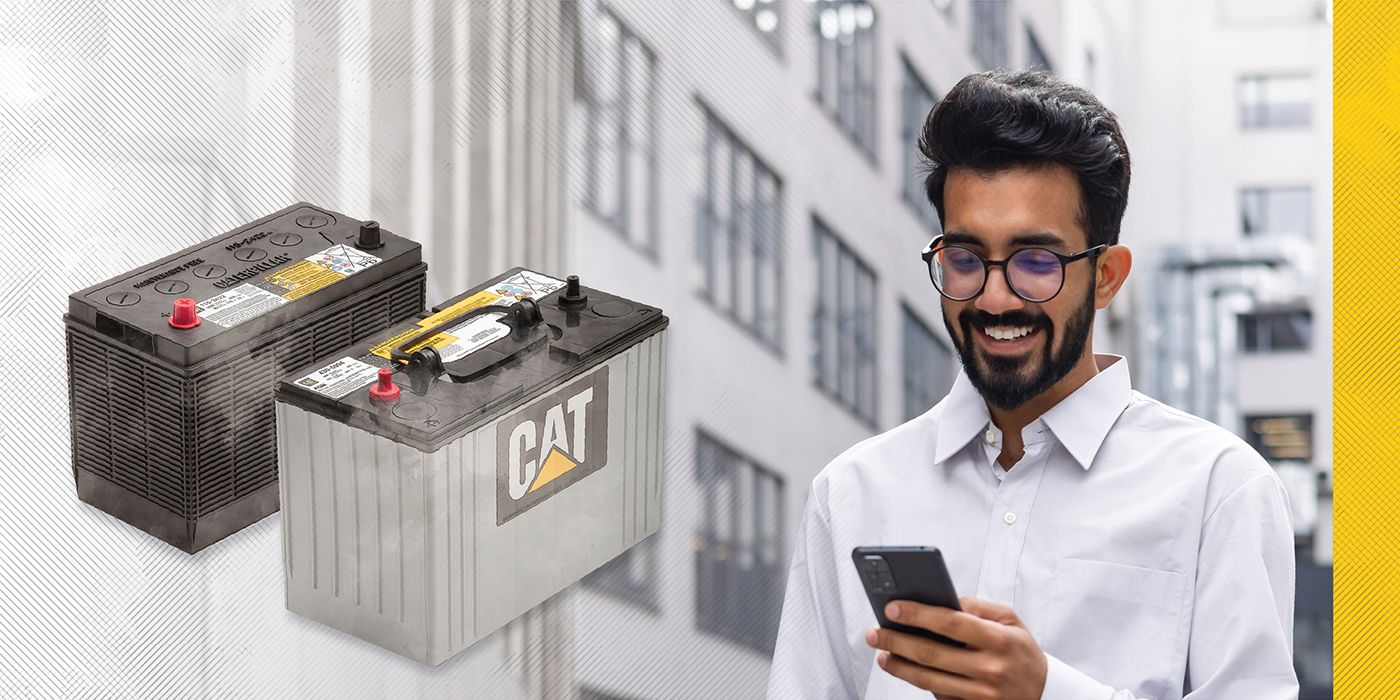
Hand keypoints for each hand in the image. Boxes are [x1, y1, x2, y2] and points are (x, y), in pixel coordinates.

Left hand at [864, 596, 1046, 699]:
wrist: (1044, 693)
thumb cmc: (1022, 651)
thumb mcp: (1011, 621)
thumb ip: (978, 607)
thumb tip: (944, 599)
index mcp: (998, 640)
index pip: (949, 623)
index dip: (917, 614)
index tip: (891, 607)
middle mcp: (989, 668)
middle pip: (932, 654)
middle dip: (896, 641)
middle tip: (874, 631)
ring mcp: (981, 694)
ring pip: (929, 680)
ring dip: (900, 666)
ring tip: (882, 653)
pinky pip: (939, 695)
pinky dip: (918, 682)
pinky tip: (903, 668)